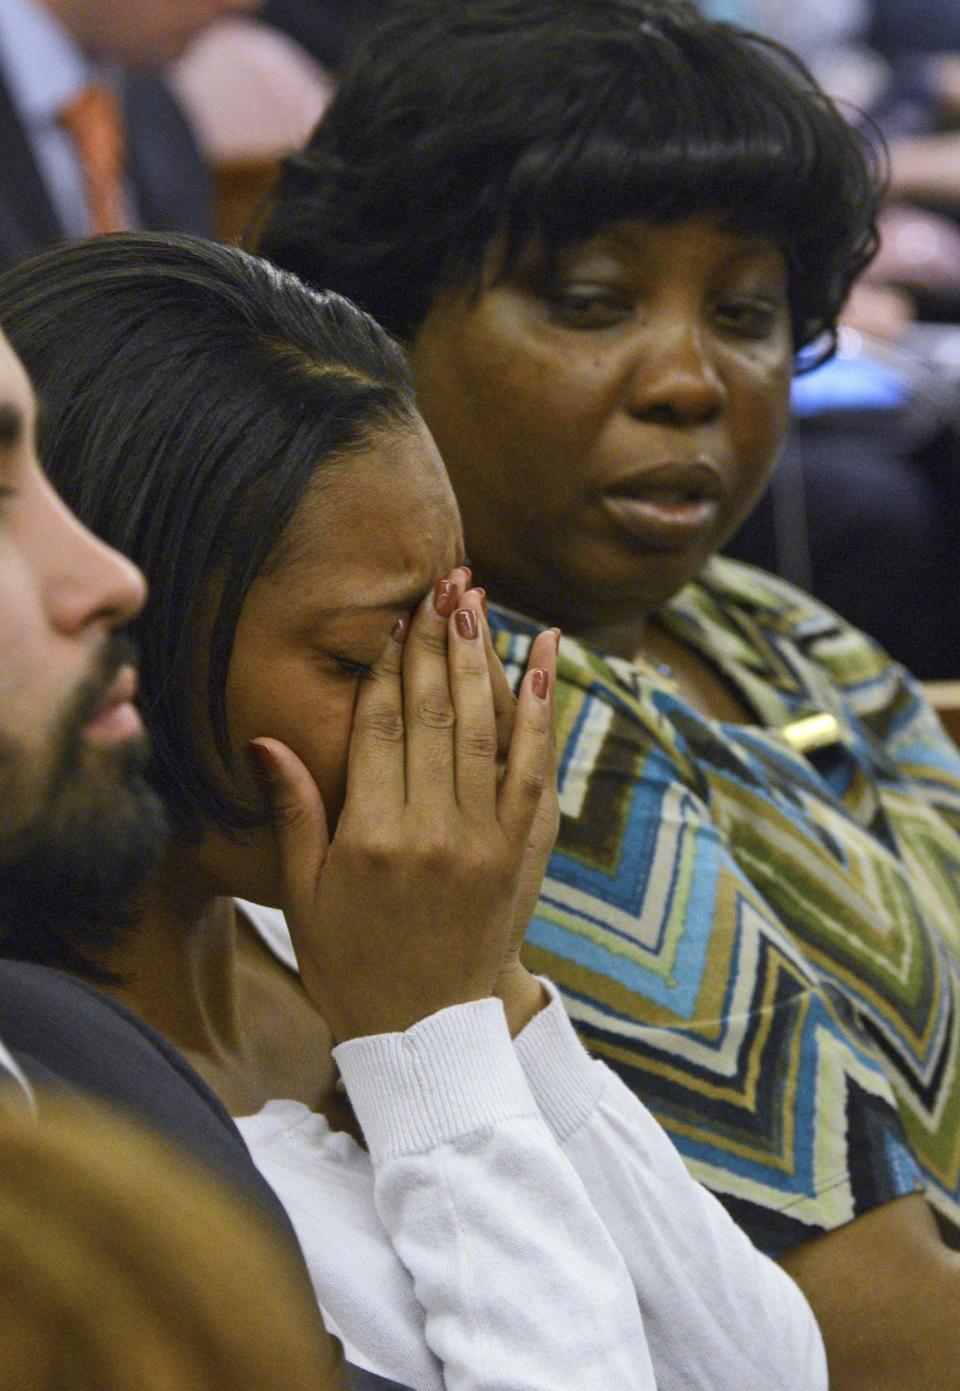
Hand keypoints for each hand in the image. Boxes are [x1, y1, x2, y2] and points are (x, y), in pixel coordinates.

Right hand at [252, 572, 557, 1041]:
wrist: (427, 1035)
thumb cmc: (351, 963)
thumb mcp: (303, 894)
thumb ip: (295, 810)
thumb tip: (268, 737)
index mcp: (371, 838)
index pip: (381, 726)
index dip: (388, 665)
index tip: (395, 615)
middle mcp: (434, 831)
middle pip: (436, 714)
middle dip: (437, 642)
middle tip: (442, 582)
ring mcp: (489, 841)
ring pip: (490, 729)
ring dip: (486, 659)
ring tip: (480, 602)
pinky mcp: (527, 853)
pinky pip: (539, 769)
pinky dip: (545, 712)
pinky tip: (547, 663)